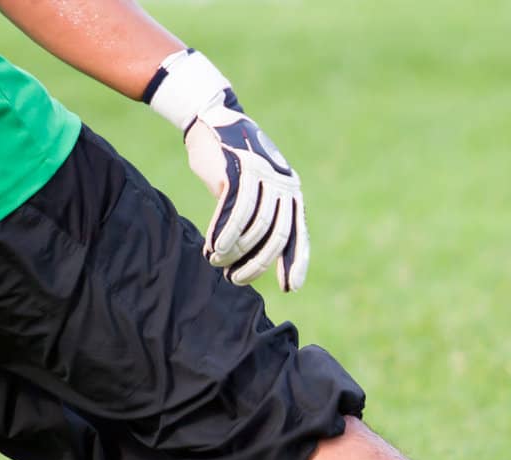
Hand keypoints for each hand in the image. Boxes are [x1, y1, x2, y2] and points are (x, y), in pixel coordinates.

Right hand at [184, 92, 309, 291]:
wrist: (212, 120)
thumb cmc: (232, 163)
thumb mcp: (255, 189)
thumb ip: (263, 216)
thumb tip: (261, 260)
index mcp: (291, 192)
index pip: (298, 234)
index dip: (294, 263)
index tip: (290, 288)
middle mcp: (282, 184)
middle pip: (276, 235)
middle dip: (258, 264)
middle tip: (237, 279)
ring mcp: (262, 176)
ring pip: (253, 227)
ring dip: (234, 251)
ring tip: (217, 262)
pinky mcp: (238, 170)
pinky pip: (233, 212)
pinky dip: (223, 235)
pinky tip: (212, 248)